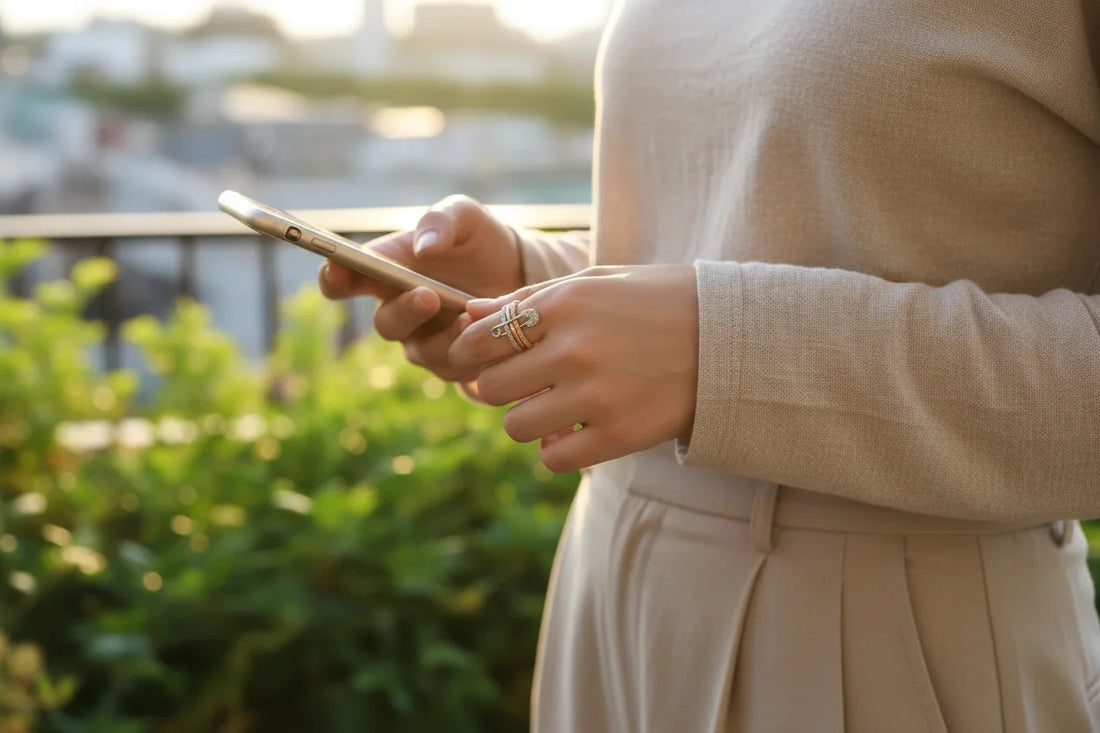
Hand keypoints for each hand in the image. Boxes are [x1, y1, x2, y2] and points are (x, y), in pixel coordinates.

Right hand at [318, 195, 523, 381]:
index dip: (333, 278)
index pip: (342, 280)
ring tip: (469, 316)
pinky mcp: (452, 362)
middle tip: (428, 295)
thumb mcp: (465, 216)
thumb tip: (423, 247)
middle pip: (385, 324)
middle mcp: (398, 310)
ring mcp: (424, 341)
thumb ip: (441, 220)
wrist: (519, 272)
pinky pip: (451, 367)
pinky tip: (485, 333)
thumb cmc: (479, 240)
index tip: (337, 269)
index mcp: (385, 271)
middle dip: (404, 312)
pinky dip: (467, 352)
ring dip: (442, 337)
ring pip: (419, 351)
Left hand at [449, 265, 698, 472]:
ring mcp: (596, 396)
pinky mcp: (618, 436)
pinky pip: (552, 458)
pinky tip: (575, 431)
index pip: (480, 339)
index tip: (479, 359)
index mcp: (564, 304)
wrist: (730, 338)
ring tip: (552, 408)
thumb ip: (529, 298)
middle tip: (523, 384)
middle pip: (489, 388)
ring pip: (515, 426)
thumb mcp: (595, 282)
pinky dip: (556, 449)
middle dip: (499, 387)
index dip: (469, 353)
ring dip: (526, 420)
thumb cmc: (656, 302)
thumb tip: (469, 314)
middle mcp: (574, 349)